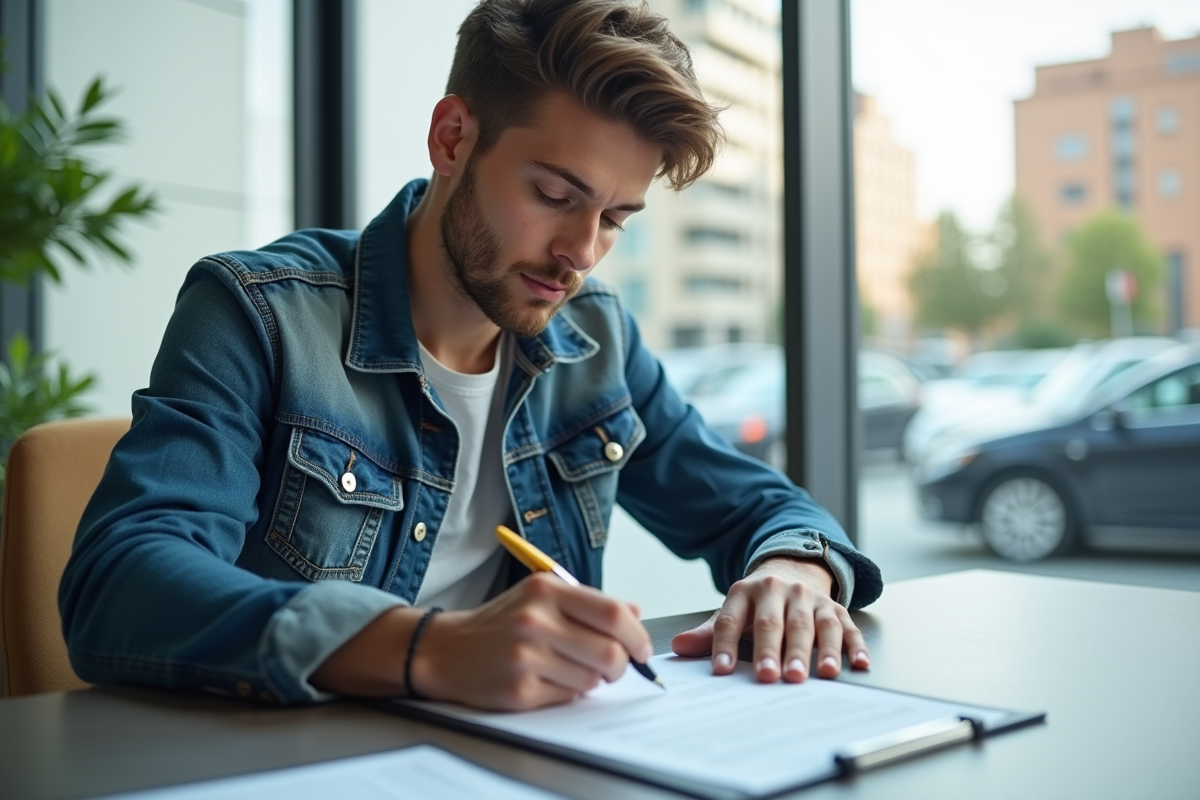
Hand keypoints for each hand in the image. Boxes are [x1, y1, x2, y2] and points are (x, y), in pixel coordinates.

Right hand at [410, 572, 651, 709]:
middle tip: (614, 668)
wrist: (447, 649)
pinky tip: (547, 680)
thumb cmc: (503, 622)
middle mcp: (536, 620)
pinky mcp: (519, 690)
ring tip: (568, 668)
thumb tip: (636, 613)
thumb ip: (589, 603)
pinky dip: (567, 692)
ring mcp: (526, 657)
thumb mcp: (542, 597)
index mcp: (547, 591)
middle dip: (620, 666)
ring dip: (591, 679)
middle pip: (610, 652)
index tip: (642, 649)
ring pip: (592, 679)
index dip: (637, 636)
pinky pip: (568, 697)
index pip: (613, 614)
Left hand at [671, 556, 868, 681]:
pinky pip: (847, 626)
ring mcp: (809, 598)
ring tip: (820, 674)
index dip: (725, 644)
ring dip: (819, 650)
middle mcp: (779, 591)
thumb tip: (677, 648)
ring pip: (814, 624)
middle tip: (772, 677)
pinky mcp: (835, 607)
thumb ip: (709, 633)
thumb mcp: (732, 611)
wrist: (792, 568)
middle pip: (776, 623)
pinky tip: (857, 664)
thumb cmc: (758, 603)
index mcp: (746, 591)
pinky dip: (853, 645)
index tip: (720, 669)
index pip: (732, 619)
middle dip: (774, 651)